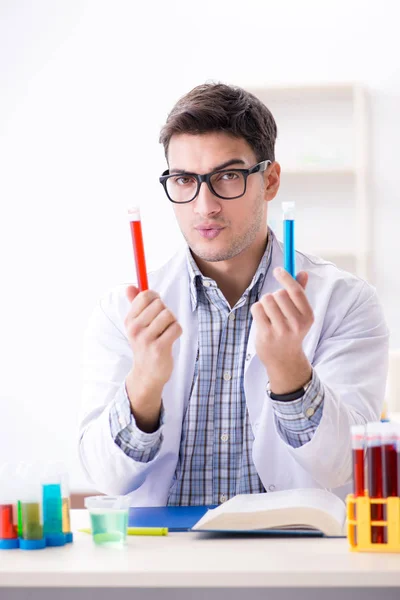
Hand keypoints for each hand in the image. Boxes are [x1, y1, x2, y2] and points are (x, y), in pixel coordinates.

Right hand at [124, 286, 181, 430]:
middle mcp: (135, 328)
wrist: (147, 374)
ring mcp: (146, 339)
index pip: (145, 295)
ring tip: (166, 333)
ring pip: (169, 315)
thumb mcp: (136, 325)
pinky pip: (176, 328)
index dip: (156, 298)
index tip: (157, 307)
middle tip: (162, 325)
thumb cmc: (145, 345)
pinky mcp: (159, 348)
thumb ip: (135, 305)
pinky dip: (177, 332)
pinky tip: (170, 340)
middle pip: (160, 304)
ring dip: (172, 322)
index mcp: (130, 320)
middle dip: (165, 312)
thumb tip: (130, 286)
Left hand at [250, 267, 312, 394]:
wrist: (283, 359)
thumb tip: (303, 272)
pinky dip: (257, 310)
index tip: (278, 270)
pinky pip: (257, 309)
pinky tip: (262, 319)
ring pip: (266, 300)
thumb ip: (300, 293)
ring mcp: (281, 330)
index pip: (296, 291)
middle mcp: (296, 324)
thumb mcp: (300, 314)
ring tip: (269, 314)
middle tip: (275, 306)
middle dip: (274, 296)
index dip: (286, 277)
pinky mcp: (266, 334)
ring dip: (264, 303)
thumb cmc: (290, 331)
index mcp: (308, 317)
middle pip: (279, 294)